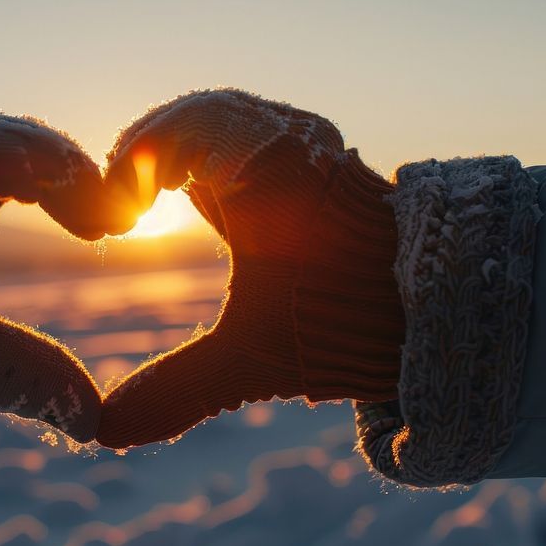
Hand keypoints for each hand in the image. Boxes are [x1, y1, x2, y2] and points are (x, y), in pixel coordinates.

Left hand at [0, 113, 131, 442]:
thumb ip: (25, 379)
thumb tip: (96, 421)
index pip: (32, 155)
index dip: (85, 188)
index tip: (116, 226)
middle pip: (13, 141)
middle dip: (66, 179)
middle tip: (102, 223)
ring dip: (34, 179)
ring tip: (74, 218)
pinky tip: (18, 209)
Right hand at [96, 90, 404, 447]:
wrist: (440, 316)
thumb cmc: (345, 329)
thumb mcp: (252, 359)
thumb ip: (175, 392)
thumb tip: (106, 431)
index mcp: (266, 170)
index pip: (180, 127)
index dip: (136, 158)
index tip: (122, 209)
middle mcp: (292, 143)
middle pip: (202, 114)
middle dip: (154, 149)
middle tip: (126, 192)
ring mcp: (313, 148)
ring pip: (232, 121)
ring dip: (187, 152)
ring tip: (154, 193)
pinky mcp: (325, 165)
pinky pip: (259, 137)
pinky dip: (219, 156)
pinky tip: (199, 194)